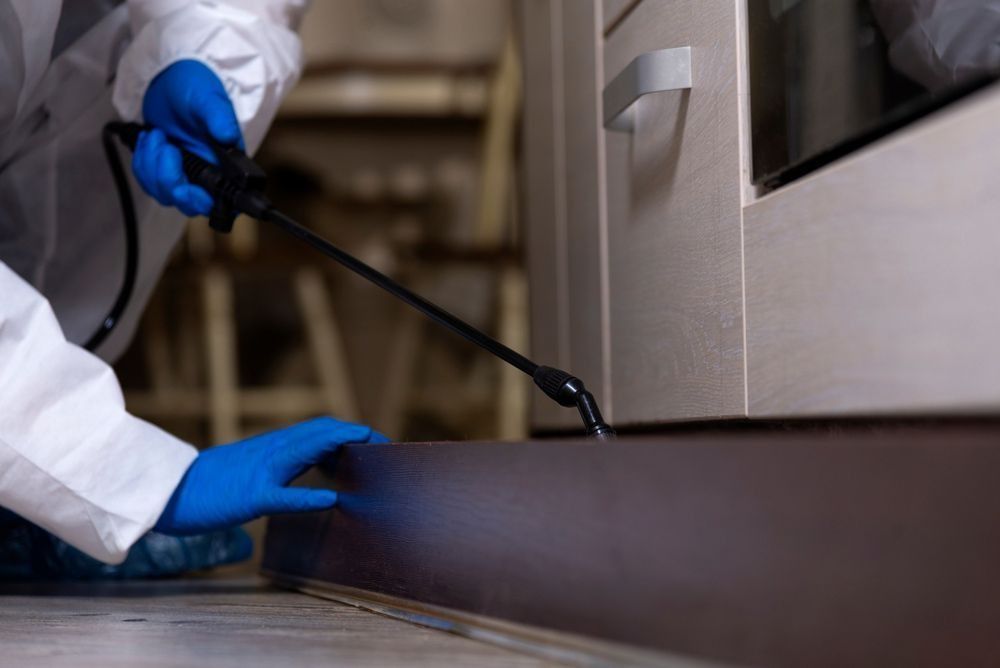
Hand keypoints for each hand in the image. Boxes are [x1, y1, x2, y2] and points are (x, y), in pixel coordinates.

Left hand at [133, 59, 243, 216]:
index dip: (200, 201)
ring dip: (152, 166)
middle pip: (187, 202)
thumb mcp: (208, 97)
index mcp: (224, 163)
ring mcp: (184, 172)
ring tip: (156, 135)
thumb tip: (228, 138)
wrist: (169, 77)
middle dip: (169, 181)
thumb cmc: (195, 85)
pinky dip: (142, 161)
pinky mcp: (164, 168)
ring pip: (163, 193)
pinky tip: (149, 139)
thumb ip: (220, 117)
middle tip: (167, 149)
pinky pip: (148, 181)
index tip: (185, 188)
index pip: (218, 198)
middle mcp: (206, 172)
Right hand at [154, 417, 389, 535]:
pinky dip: (310, 495)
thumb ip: (284, 466)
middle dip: (357, 435)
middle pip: (322, 431)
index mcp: (274, 446)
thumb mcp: (253, 468)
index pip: (320, 429)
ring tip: (371, 452)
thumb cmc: (212, 485)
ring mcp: (262, 471)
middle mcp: (272, 451)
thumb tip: (315, 472)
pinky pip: (284, 494)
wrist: (169, 491)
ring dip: (342, 448)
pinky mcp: (250, 497)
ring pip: (308, 450)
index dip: (351, 432)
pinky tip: (332, 499)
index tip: (376, 441)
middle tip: (386, 446)